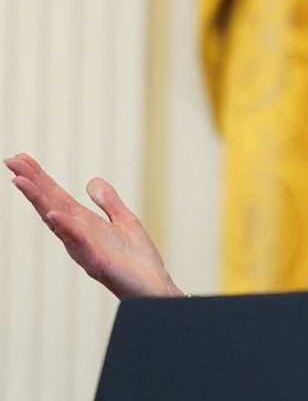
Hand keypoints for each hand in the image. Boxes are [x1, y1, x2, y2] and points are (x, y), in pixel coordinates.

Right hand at [5, 153, 182, 298]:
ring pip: (57, 222)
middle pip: (50, 204)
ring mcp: (84, 249)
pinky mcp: (97, 263)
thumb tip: (91, 181)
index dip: (40, 178)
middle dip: (32, 183)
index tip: (21, 159)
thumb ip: (108, 203)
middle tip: (10, 161)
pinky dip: (66, 228)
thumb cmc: (137, 260)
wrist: (154, 287)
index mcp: (84, 224)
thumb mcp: (124, 221)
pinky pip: (79, 243)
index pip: (57, 196)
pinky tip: (54, 214)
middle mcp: (78, 235)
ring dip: (39, 201)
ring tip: (21, 182)